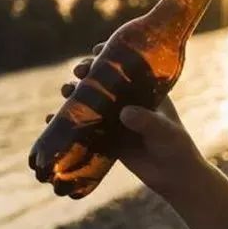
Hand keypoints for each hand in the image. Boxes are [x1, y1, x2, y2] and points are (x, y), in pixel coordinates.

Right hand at [48, 42, 207, 195]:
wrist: (174, 177)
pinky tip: (52, 118)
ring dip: (75, 94)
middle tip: (78, 72)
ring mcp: (116, 120)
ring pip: (91, 102)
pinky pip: (84, 127)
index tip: (96, 51)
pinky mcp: (107, 138)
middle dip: (87, 74)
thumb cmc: (175, 148)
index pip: (126, 66)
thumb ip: (147, 121)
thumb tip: (124, 112)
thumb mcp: (164, 131)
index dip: (110, 55)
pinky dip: (68, 122)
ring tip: (65, 91)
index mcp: (146, 91)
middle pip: (104, 81)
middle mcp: (129, 102)